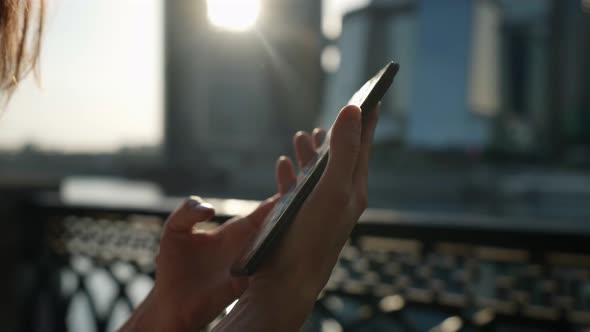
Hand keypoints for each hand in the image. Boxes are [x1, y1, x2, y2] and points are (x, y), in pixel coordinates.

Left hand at [120, 127, 327, 330]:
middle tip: (324, 184)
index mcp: (240, 228)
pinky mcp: (252, 282)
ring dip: (304, 227)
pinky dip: (291, 257)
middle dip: (305, 203)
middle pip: (287, 221)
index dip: (290, 189)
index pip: (272, 206)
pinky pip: (275, 268)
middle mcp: (254, 243)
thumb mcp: (174, 231)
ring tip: (325, 210)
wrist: (170, 304)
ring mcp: (256, 262)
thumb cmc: (172, 266)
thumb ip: (187, 212)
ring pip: (287, 243)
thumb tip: (211, 208)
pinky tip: (306, 245)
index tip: (309, 172)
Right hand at [215, 104, 379, 330]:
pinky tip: (282, 165)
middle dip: (336, 134)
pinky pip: (297, 189)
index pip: (363, 147)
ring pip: (318, 173)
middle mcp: (339, 198)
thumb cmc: (312, 236)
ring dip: (312, 153)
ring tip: (304, 135)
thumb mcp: (332, 188)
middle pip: (340, 157)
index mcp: (353, 189)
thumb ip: (344, 150)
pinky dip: (292, 173)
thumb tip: (353, 111)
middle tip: (334, 115)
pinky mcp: (298, 219)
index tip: (372, 97)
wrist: (288, 281)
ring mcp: (318, 209)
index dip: (367, 121)